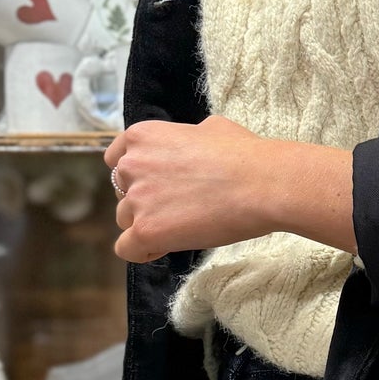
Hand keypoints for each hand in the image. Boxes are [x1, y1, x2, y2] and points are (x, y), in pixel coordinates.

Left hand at [104, 117, 357, 264]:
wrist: (262, 184)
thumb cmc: (245, 155)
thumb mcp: (211, 128)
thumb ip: (187, 138)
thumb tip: (195, 142)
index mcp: (142, 136)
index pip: (116, 161)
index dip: (137, 177)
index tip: (159, 186)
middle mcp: (131, 165)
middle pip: (122, 193)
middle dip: (145, 202)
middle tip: (178, 208)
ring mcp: (136, 200)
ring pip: (126, 221)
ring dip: (148, 225)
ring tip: (182, 227)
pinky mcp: (145, 231)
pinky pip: (127, 249)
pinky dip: (144, 251)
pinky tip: (168, 246)